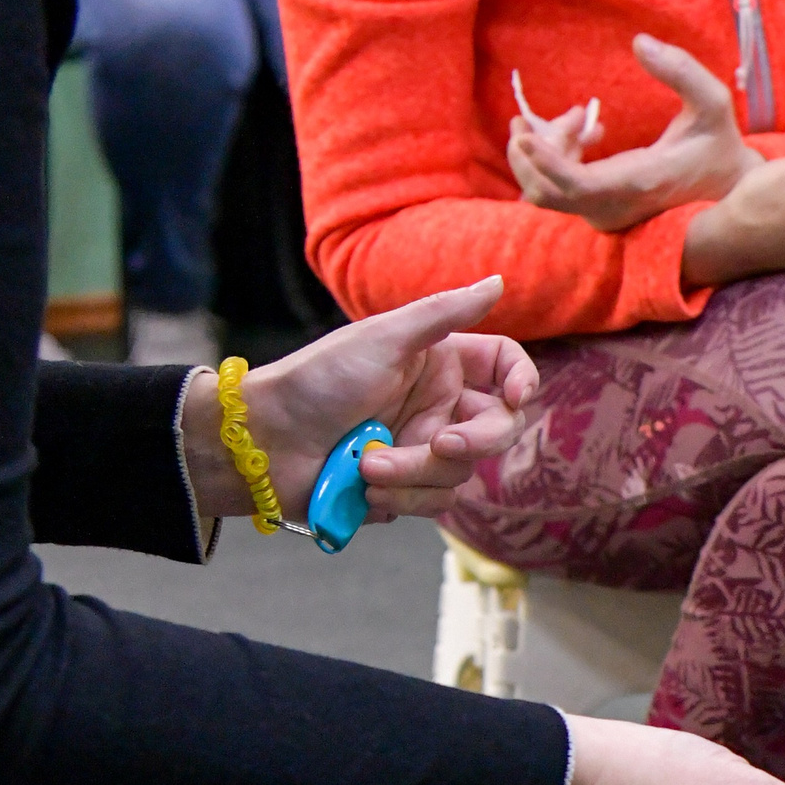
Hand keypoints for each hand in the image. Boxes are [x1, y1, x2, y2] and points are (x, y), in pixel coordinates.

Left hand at [181, 276, 535, 523]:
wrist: (262, 441)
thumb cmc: (317, 379)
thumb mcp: (382, 337)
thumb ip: (444, 312)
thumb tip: (499, 281)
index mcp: (440, 363)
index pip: (505, 367)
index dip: (521, 380)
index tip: (516, 397)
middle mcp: (439, 406)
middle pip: (496, 429)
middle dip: (471, 442)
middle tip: (439, 443)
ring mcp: (422, 450)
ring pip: (461, 473)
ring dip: (414, 473)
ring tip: (366, 467)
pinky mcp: (404, 489)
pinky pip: (434, 502)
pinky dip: (401, 498)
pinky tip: (363, 486)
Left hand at [507, 37, 759, 233]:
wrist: (726, 190)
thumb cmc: (718, 146)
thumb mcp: (713, 103)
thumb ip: (682, 70)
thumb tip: (640, 42)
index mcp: (637, 183)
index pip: (577, 185)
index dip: (546, 162)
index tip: (524, 136)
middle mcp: (612, 206)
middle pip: (544, 190)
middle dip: (534, 148)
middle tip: (556, 113)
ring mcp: (602, 212)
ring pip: (544, 190)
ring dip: (545, 150)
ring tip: (576, 117)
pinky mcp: (596, 210)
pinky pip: (557, 189)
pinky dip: (557, 159)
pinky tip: (587, 134)